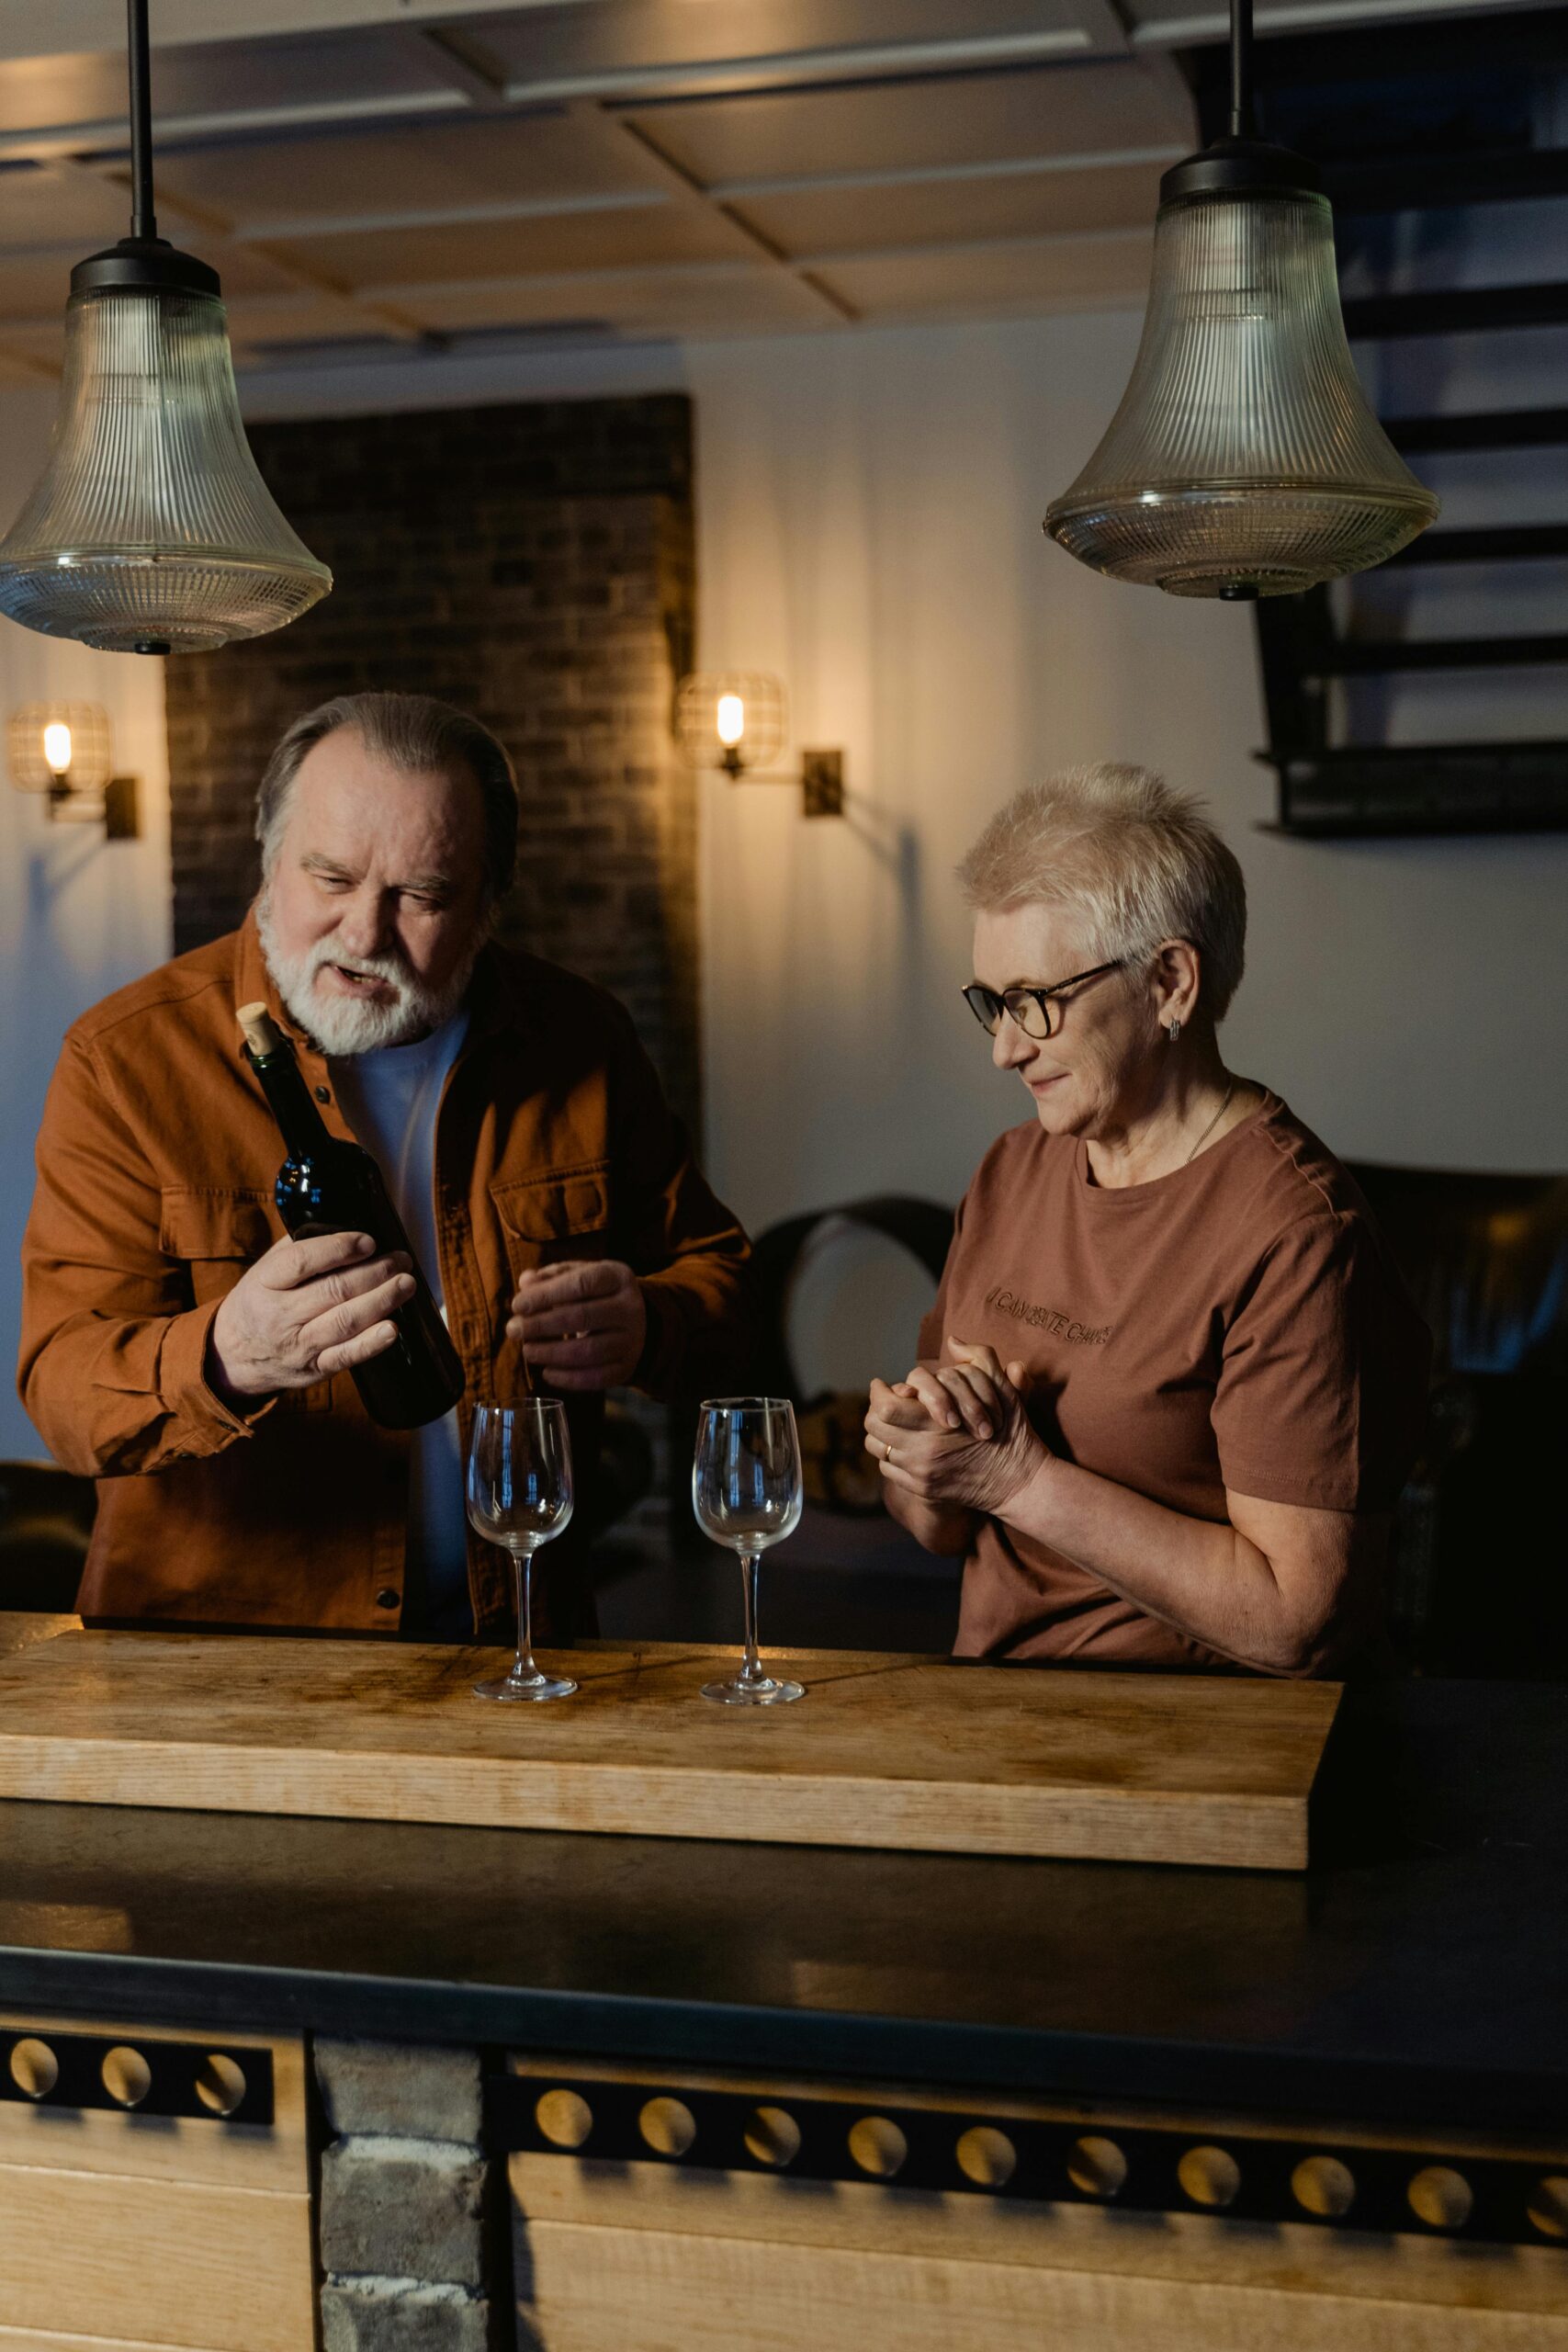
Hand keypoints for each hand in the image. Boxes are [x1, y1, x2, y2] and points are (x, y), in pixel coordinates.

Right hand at [207, 1231, 413, 1403]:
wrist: (234, 1356)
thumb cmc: (260, 1303)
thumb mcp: (264, 1270)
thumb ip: (298, 1248)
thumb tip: (342, 1224)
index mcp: (265, 1283)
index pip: (301, 1262)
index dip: (339, 1249)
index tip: (368, 1241)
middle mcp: (280, 1315)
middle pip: (333, 1291)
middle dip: (375, 1272)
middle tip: (401, 1260)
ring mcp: (297, 1345)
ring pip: (345, 1321)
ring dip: (382, 1301)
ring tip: (405, 1284)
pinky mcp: (314, 1368)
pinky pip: (346, 1357)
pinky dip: (371, 1343)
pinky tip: (392, 1329)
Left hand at [508, 1259, 647, 1391]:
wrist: (638, 1321)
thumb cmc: (597, 1294)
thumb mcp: (579, 1276)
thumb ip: (551, 1277)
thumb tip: (526, 1282)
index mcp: (618, 1277)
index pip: (581, 1284)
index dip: (546, 1295)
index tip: (517, 1305)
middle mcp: (631, 1308)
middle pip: (582, 1317)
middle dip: (541, 1325)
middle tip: (513, 1330)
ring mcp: (632, 1340)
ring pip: (589, 1351)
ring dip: (551, 1353)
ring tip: (528, 1351)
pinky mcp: (627, 1367)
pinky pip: (596, 1378)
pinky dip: (568, 1379)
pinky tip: (547, 1373)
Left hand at [864, 1339, 1045, 1516]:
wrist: (1021, 1483)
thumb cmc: (1012, 1432)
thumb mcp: (1002, 1389)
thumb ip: (979, 1358)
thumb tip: (953, 1341)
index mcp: (938, 1424)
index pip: (884, 1408)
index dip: (879, 1391)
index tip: (881, 1384)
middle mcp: (924, 1451)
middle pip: (873, 1427)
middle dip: (875, 1408)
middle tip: (883, 1399)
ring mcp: (921, 1473)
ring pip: (877, 1448)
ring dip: (881, 1432)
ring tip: (892, 1421)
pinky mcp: (923, 1489)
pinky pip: (888, 1469)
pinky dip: (891, 1454)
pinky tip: (904, 1444)